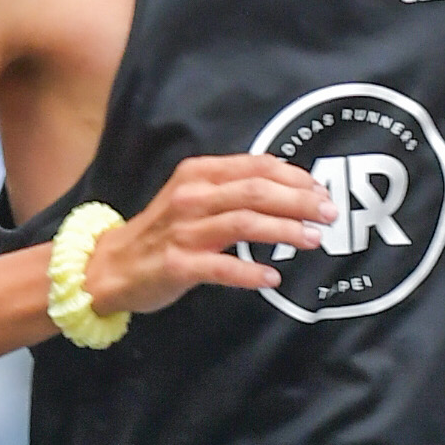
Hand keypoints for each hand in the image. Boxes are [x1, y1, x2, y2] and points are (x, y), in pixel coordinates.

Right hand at [81, 150, 338, 316]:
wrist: (113, 266)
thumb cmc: (165, 231)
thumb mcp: (195, 197)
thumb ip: (234, 188)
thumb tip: (290, 185)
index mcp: (199, 174)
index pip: (256, 166)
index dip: (295, 177)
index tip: (322, 190)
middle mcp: (192, 197)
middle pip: (256, 191)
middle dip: (299, 201)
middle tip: (330, 213)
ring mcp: (183, 231)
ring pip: (244, 224)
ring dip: (285, 231)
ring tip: (314, 240)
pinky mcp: (177, 264)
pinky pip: (221, 267)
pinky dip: (250, 272)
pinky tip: (273, 277)